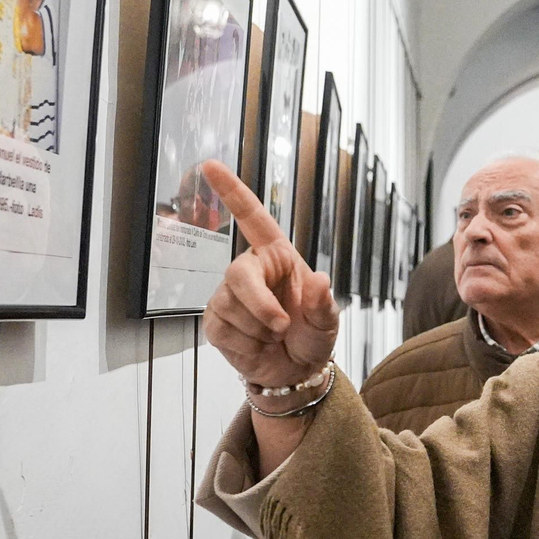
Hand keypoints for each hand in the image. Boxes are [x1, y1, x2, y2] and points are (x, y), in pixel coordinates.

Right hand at [200, 159, 337, 389]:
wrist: (296, 372)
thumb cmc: (312, 336)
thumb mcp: (327, 321)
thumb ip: (324, 303)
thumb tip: (320, 280)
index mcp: (277, 257)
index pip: (253, 218)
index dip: (232, 191)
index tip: (211, 165)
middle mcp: (250, 270)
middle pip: (237, 274)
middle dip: (259, 305)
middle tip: (282, 327)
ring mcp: (228, 296)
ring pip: (231, 307)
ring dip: (258, 330)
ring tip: (273, 337)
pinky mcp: (215, 322)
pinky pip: (223, 330)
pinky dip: (246, 346)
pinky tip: (257, 347)